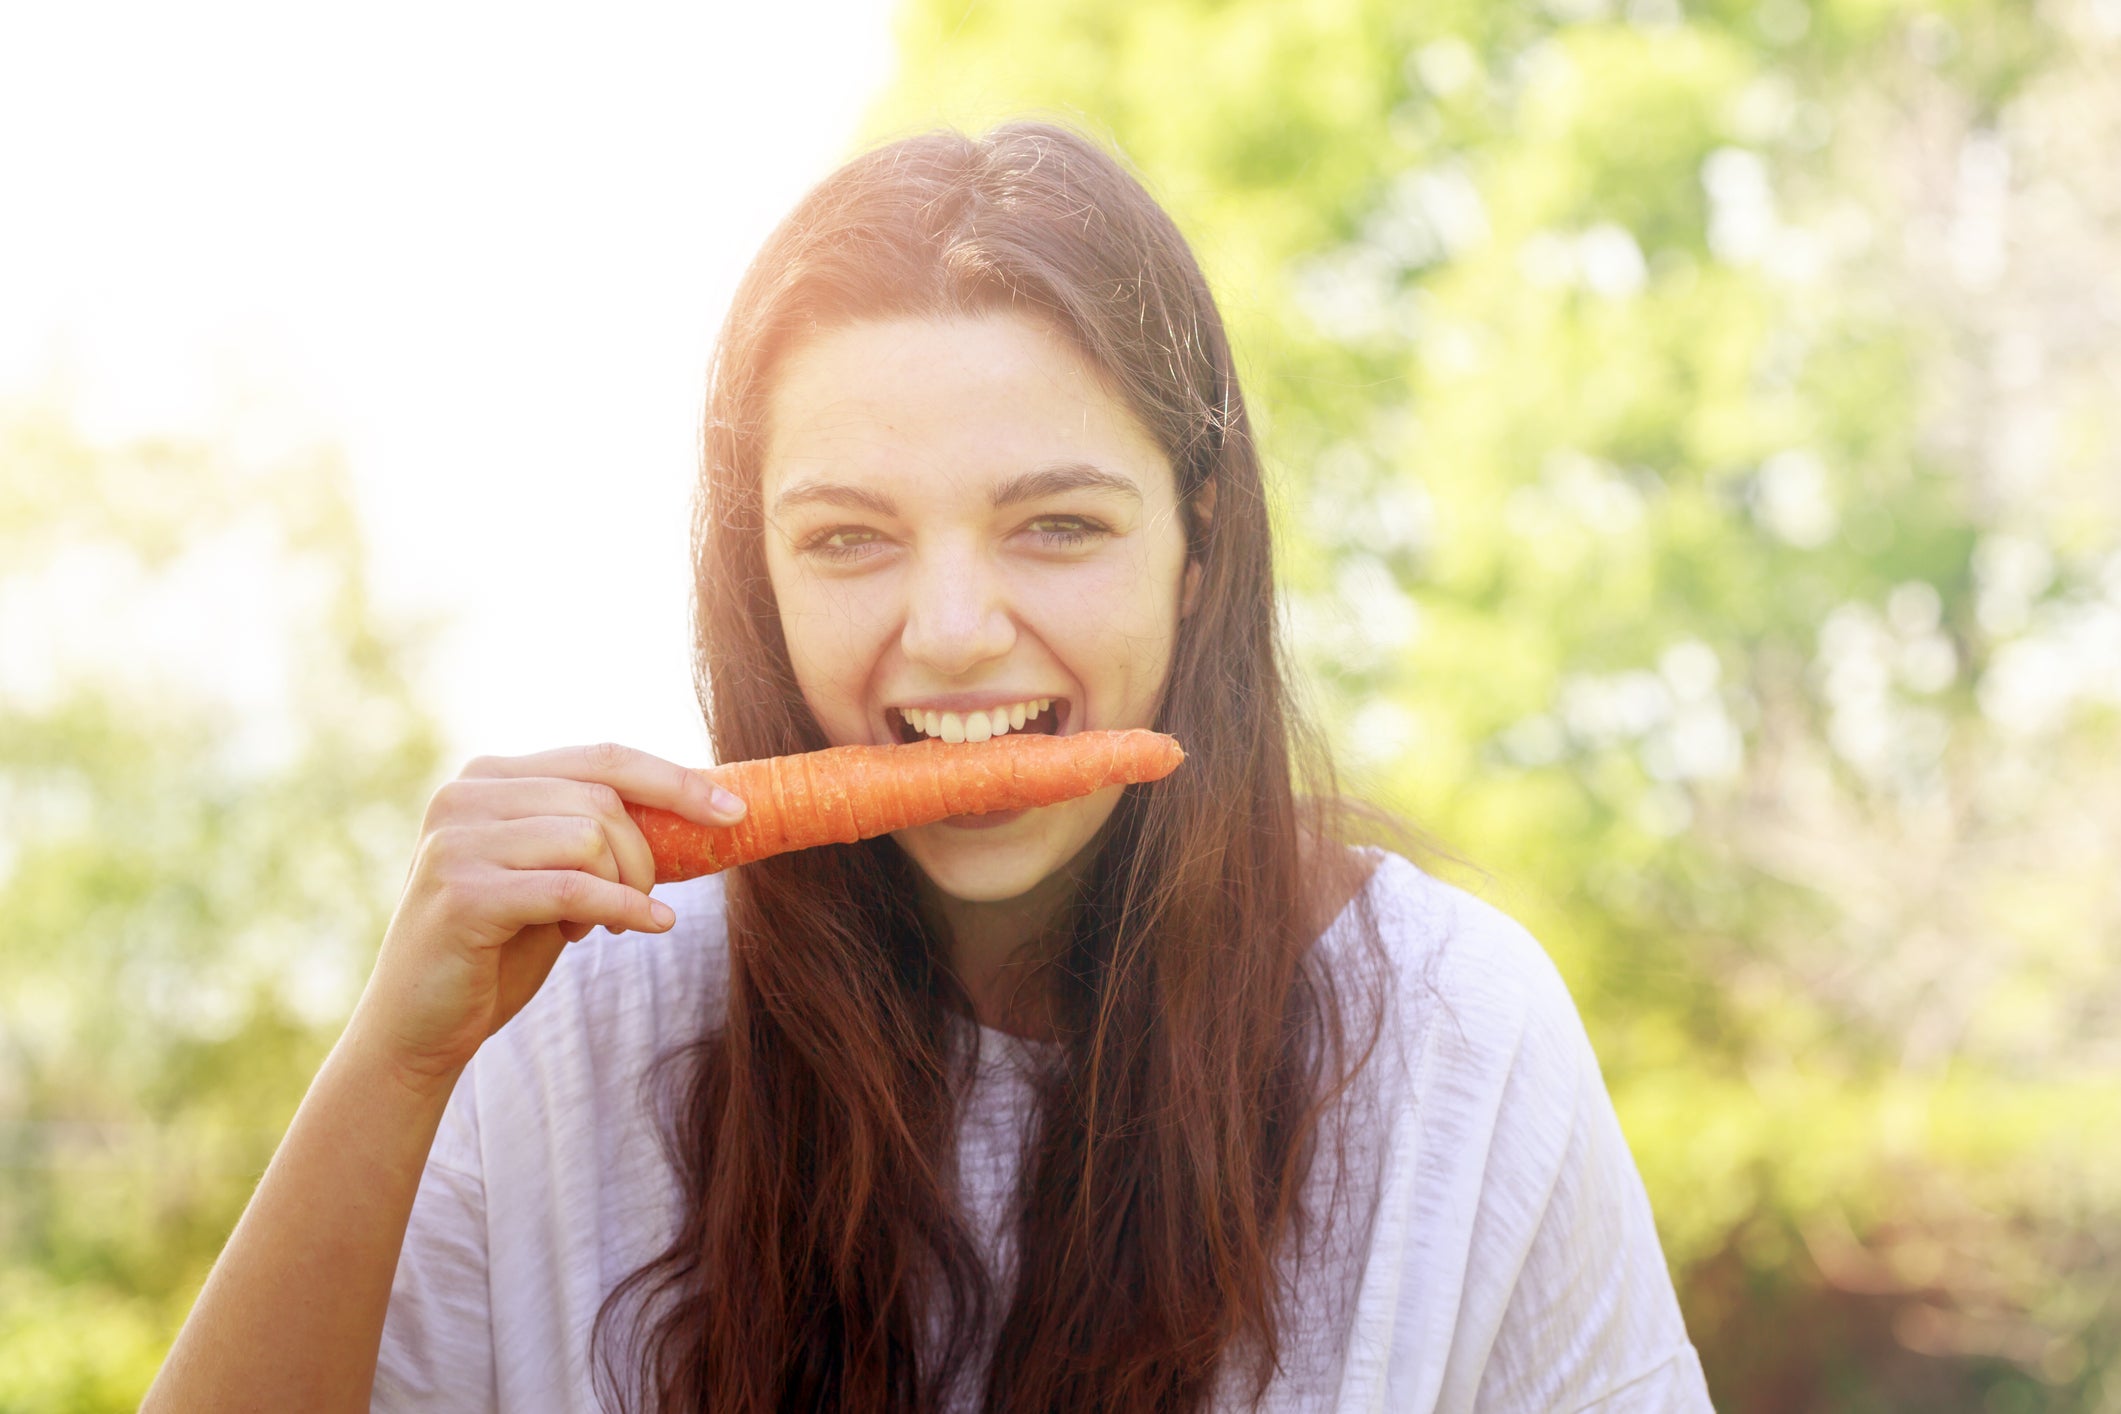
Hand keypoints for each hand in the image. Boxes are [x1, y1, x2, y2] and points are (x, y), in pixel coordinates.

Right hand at [348, 742, 746, 1090]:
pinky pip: (573, 887)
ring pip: (590, 836)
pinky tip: (645, 925)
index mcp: (490, 777)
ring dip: (624, 886)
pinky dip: (623, 908)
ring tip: (603, 925)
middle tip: (645, 900)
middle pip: (602, 797)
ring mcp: (457, 840)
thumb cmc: (498, 948)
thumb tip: (699, 807)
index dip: (675, 780)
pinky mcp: (462, 892)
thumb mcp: (555, 876)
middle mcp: (465, 794)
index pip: (602, 757)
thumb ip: (597, 835)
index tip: (735, 812)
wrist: (419, 1026)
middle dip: (646, 853)